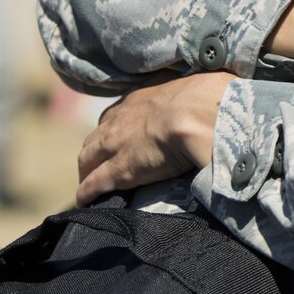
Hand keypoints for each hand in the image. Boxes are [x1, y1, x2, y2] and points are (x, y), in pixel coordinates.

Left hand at [75, 73, 232, 205]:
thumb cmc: (206, 99)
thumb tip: (209, 103)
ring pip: (87, 160)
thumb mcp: (193, 91)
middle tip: (99, 167)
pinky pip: (93, 185)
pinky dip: (86, 193)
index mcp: (137, 101)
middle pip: (95, 139)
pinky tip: (85, 203)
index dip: (115, 131)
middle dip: (94, 153)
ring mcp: (114, 146)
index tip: (119, 141)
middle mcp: (118, 121)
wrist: (197, 114)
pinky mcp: (117, 171)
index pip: (116, 118)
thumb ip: (191, 100)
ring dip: (88, 172)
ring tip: (92, 185)